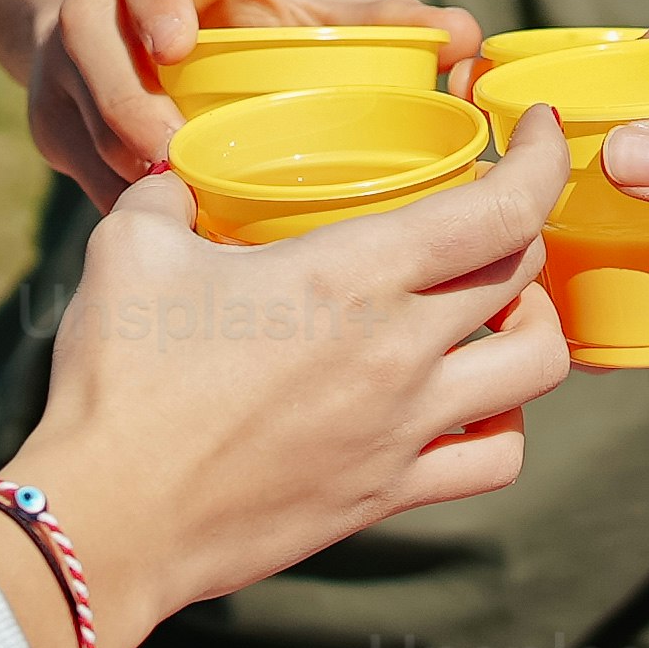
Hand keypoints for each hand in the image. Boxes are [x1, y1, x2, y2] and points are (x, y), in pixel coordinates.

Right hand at [0, 115, 569, 630]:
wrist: (109, 518)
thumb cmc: (118, 381)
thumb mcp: (129, 249)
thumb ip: (167, 195)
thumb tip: (176, 176)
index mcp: (351, 277)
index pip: (501, 210)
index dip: (539, 159)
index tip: (535, 129)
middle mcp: (400, 351)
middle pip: (525, 275)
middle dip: (521, 227)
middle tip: (486, 213)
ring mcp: (404, 429)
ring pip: (538, 369)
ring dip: (536, 325)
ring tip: (499, 308)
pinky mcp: (388, 493)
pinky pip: (495, 459)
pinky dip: (504, 425)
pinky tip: (470, 402)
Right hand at [21, 0, 479, 190]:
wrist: (149, 10)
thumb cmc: (245, 10)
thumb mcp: (302, 3)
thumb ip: (378, 19)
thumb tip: (469, 38)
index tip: (178, 41)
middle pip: (85, 30)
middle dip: (121, 93)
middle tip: (171, 149)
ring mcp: (61, 53)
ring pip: (62, 99)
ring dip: (111, 151)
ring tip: (167, 201)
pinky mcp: (49, 114)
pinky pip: (67, 154)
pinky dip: (107, 191)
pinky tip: (154, 233)